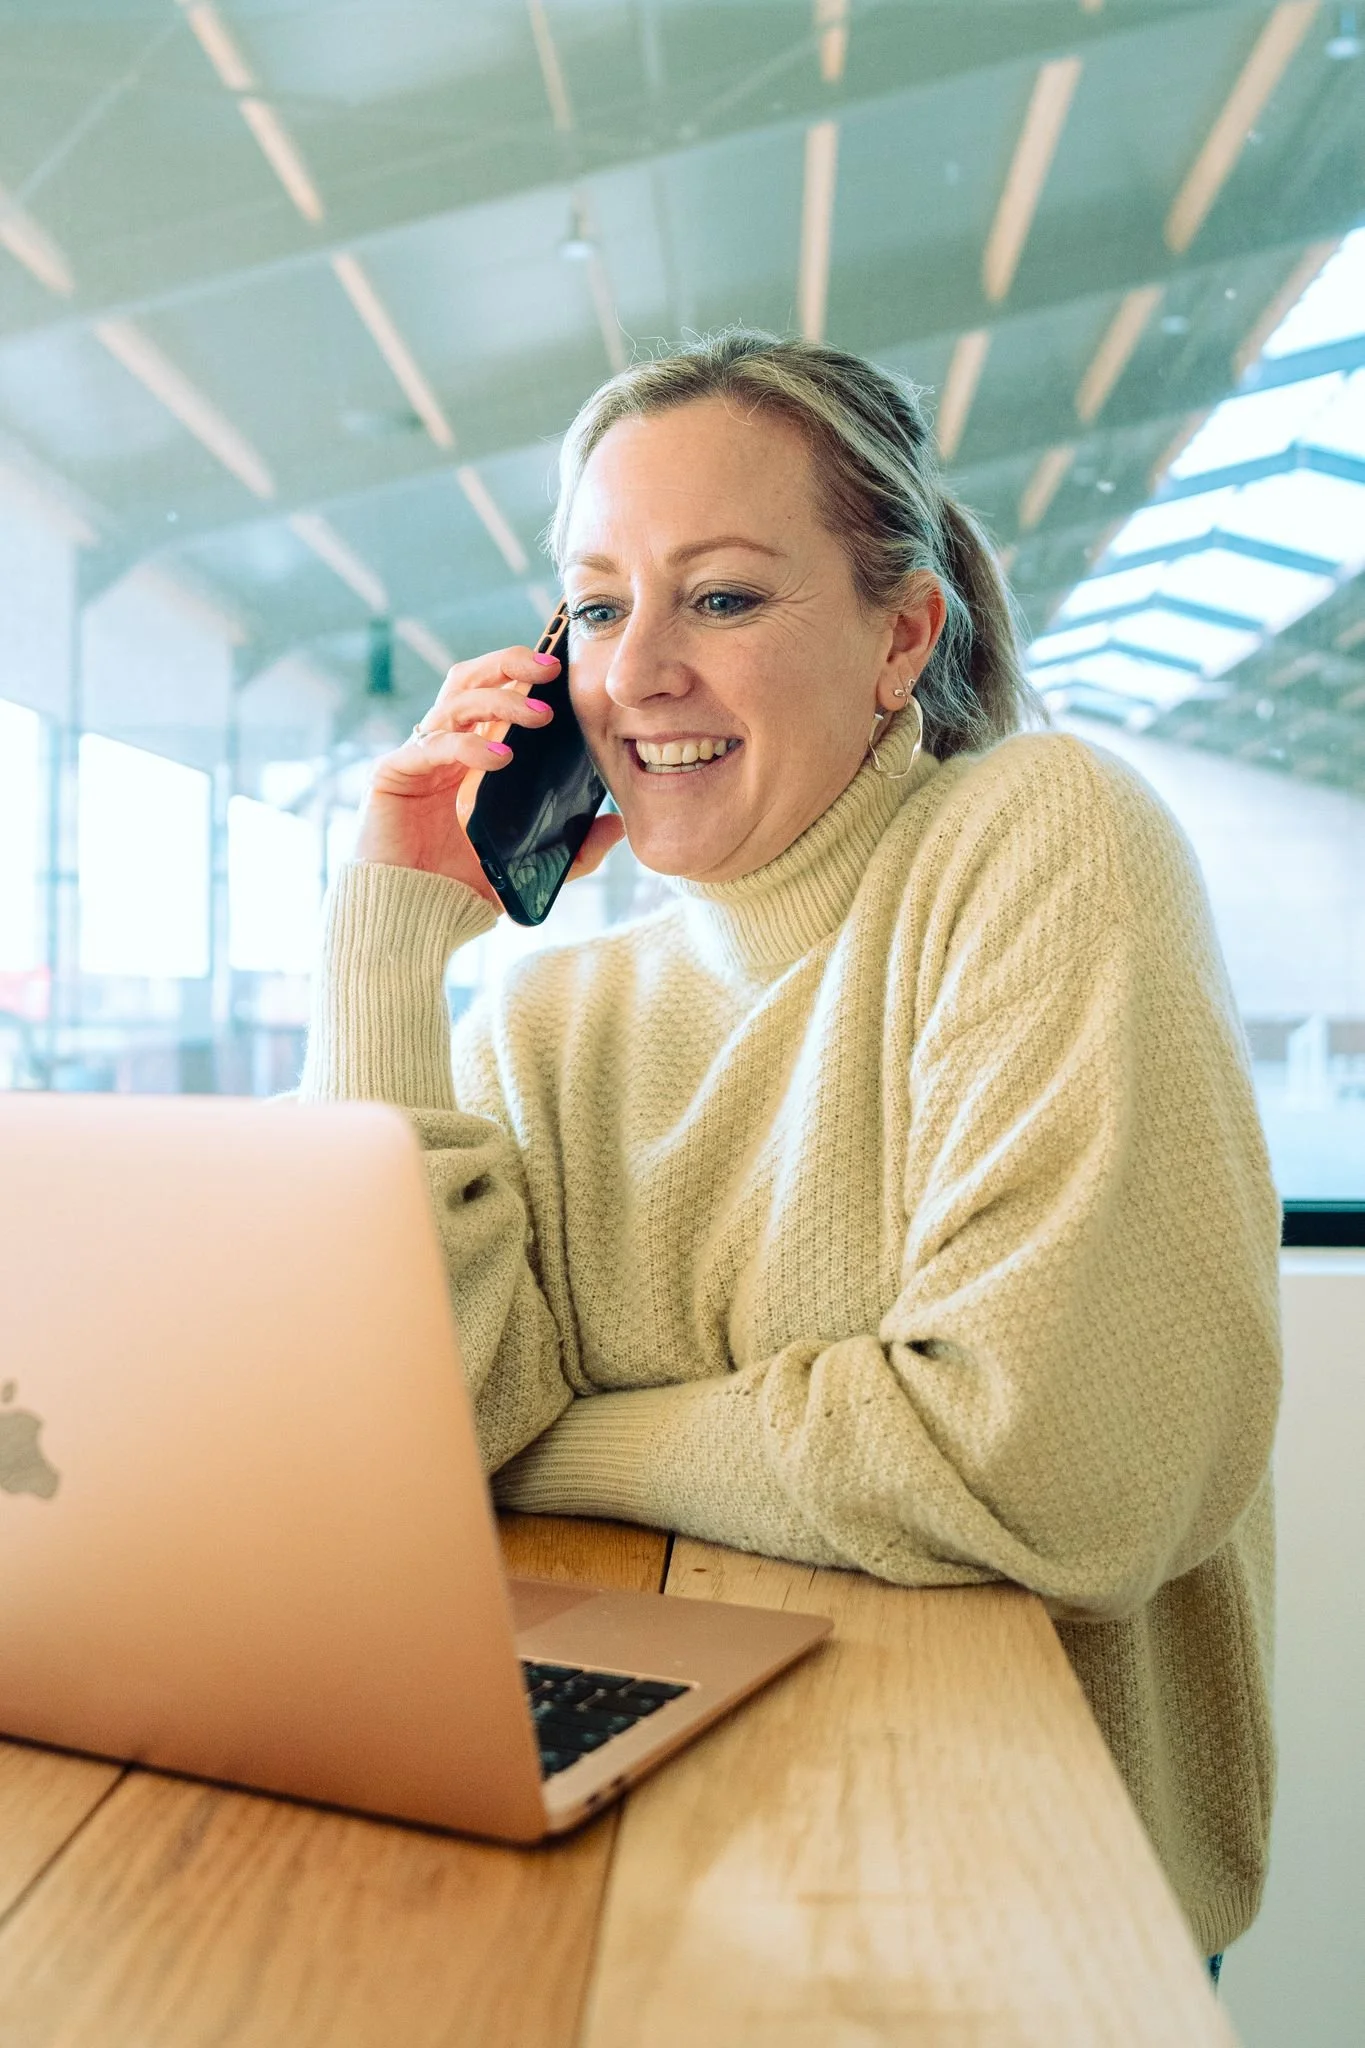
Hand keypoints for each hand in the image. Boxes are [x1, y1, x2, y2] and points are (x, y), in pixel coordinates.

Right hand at [353, 644, 625, 904]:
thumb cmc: (461, 888)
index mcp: (472, 757)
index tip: (562, 668)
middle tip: (550, 669)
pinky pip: (432, 746)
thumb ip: (573, 850)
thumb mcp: (531, 866)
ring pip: (456, 703)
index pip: (494, 694)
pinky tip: (500, 758)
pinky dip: (468, 747)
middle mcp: (443, 748)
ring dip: (500, 701)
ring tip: (540, 716)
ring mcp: (417, 758)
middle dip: (509, 664)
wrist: (410, 919)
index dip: (522, 673)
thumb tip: (618, 827)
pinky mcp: (393, 775)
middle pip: (470, 681)